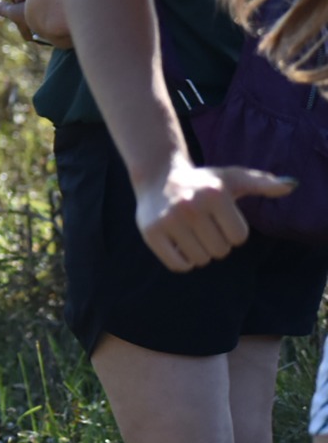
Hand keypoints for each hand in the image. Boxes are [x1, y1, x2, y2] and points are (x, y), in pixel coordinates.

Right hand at [136, 163, 294, 271]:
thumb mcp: (233, 178)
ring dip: (200, 253)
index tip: (220, 218)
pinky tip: (179, 245)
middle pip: (219, 251)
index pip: (238, 238)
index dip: (232, 232)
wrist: (158, 177)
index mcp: (214, 195)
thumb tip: (291, 186)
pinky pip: (178, 265)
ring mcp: (168, 220)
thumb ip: (263, 183)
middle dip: (216, 243)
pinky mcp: (151, 233)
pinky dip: (183, 262)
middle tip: (204, 227)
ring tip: (191, 234)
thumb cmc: (204, 182)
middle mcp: (190, 206)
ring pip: (199, 260)